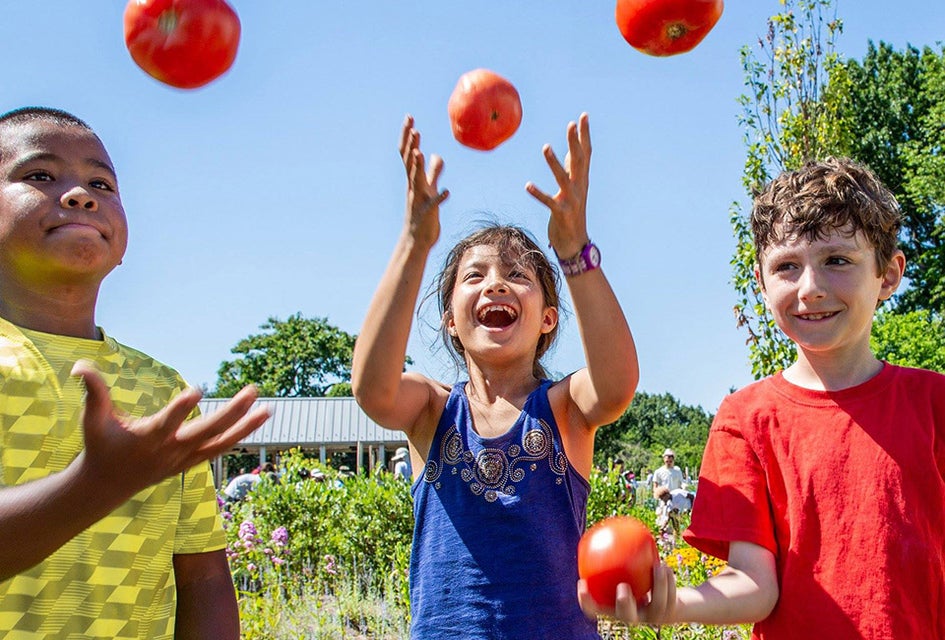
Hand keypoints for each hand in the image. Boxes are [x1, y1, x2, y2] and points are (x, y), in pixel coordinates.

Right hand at [71, 360, 270, 493]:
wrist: (107, 485)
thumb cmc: (100, 445)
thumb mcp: (93, 418)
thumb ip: (92, 391)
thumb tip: (79, 365)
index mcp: (148, 437)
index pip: (168, 422)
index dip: (182, 407)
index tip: (197, 389)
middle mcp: (171, 450)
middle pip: (207, 431)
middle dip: (231, 412)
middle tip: (252, 391)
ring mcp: (184, 458)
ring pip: (220, 442)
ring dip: (246, 426)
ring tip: (268, 408)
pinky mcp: (191, 462)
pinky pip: (220, 449)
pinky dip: (239, 436)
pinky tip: (258, 421)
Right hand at [399, 115, 448, 249]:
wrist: (417, 240)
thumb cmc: (424, 214)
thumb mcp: (429, 189)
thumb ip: (433, 172)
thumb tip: (436, 155)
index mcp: (413, 180)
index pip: (407, 153)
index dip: (407, 135)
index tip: (409, 117)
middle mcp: (413, 187)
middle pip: (409, 162)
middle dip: (411, 144)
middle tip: (412, 126)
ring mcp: (418, 200)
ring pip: (416, 180)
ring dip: (418, 166)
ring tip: (420, 152)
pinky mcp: (427, 214)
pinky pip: (432, 204)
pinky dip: (439, 197)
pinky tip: (446, 191)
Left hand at [526, 112, 591, 259]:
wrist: (575, 243)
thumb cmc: (572, 213)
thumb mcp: (574, 189)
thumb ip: (572, 170)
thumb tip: (571, 151)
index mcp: (582, 180)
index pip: (586, 153)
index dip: (584, 135)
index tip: (583, 116)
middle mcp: (579, 188)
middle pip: (579, 161)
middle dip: (575, 143)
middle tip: (571, 124)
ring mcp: (571, 201)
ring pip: (563, 178)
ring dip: (554, 163)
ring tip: (545, 147)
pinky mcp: (560, 214)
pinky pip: (549, 202)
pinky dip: (538, 194)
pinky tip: (527, 186)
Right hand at [578, 561, 676, 624]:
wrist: (668, 600)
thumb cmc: (640, 577)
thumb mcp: (627, 566)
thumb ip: (615, 555)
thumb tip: (601, 529)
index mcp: (617, 608)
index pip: (597, 609)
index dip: (586, 600)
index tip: (582, 583)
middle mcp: (633, 616)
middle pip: (626, 616)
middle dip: (623, 604)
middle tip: (622, 587)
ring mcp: (651, 617)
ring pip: (656, 606)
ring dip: (658, 585)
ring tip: (658, 566)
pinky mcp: (668, 615)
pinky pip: (670, 598)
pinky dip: (668, 582)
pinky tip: (665, 566)